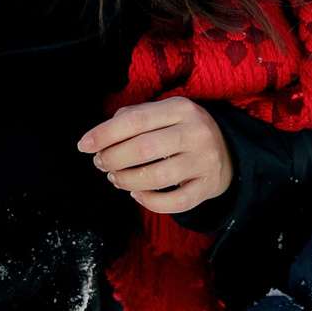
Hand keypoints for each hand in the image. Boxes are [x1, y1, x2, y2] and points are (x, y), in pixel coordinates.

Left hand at [78, 97, 234, 214]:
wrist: (227, 151)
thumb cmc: (181, 131)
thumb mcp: (164, 113)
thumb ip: (132, 117)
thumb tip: (99, 138)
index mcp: (181, 108)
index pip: (134, 120)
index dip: (104, 134)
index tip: (84, 145)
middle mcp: (196, 132)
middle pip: (143, 148)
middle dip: (112, 159)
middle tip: (101, 163)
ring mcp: (204, 160)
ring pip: (157, 177)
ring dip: (126, 180)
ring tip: (115, 178)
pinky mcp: (208, 186)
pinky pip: (174, 202)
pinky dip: (149, 202)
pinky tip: (137, 194)